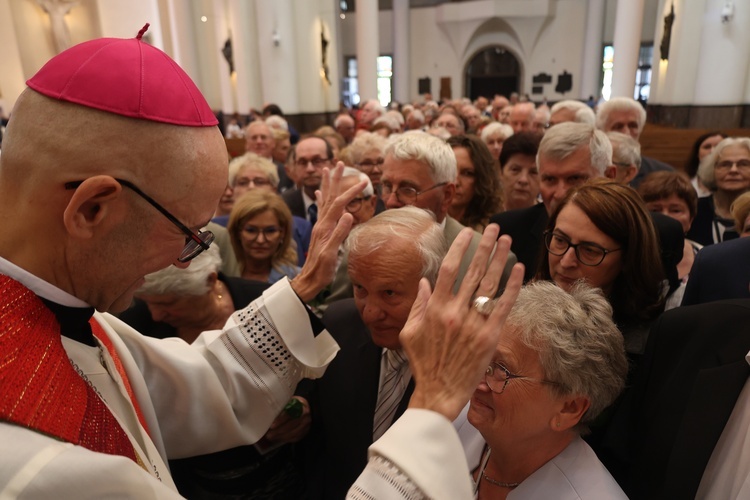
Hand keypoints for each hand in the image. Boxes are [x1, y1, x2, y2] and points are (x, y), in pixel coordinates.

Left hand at [263, 397, 310, 442]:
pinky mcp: (305, 431)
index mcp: (301, 405)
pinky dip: (286, 439)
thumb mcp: (288, 401)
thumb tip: (267, 414)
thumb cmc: (293, 404)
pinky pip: (295, 438)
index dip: (280, 420)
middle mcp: (305, 415)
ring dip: (281, 436)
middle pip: (291, 425)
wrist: (304, 407)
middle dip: (278, 431)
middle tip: (269, 434)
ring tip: (271, 437)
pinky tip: (278, 438)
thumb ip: (281, 407)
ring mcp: (306, 424)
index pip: (290, 414)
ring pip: (293, 433)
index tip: (271, 426)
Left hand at [290, 162, 365, 301]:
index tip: (364, 181)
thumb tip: (349, 214)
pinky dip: (321, 199)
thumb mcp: (331, 253)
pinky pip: (321, 210)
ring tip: (327, 170)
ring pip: (325, 200)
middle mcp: (321, 223)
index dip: (351, 191)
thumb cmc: (321, 269)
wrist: (308, 280)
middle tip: (339, 162)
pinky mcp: (320, 231)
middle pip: (329, 196)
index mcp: (325, 226)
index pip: (340, 203)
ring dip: (327, 184)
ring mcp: (320, 226)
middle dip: (335, 179)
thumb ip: (339, 234)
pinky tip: (319, 194)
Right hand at [400, 224, 523, 420]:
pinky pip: (504, 306)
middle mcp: (455, 312)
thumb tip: (424, 282)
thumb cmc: (423, 363)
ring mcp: (474, 324)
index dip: (459, 248)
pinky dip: (512, 286)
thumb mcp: (409, 333)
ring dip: (500, 259)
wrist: (439, 392)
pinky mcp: (491, 337)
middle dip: (485, 246)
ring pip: (490, 284)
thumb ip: (417, 304)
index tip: (467, 232)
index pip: (448, 269)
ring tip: (507, 240)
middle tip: (494, 228)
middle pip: (473, 271)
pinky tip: (518, 269)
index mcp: (434, 308)